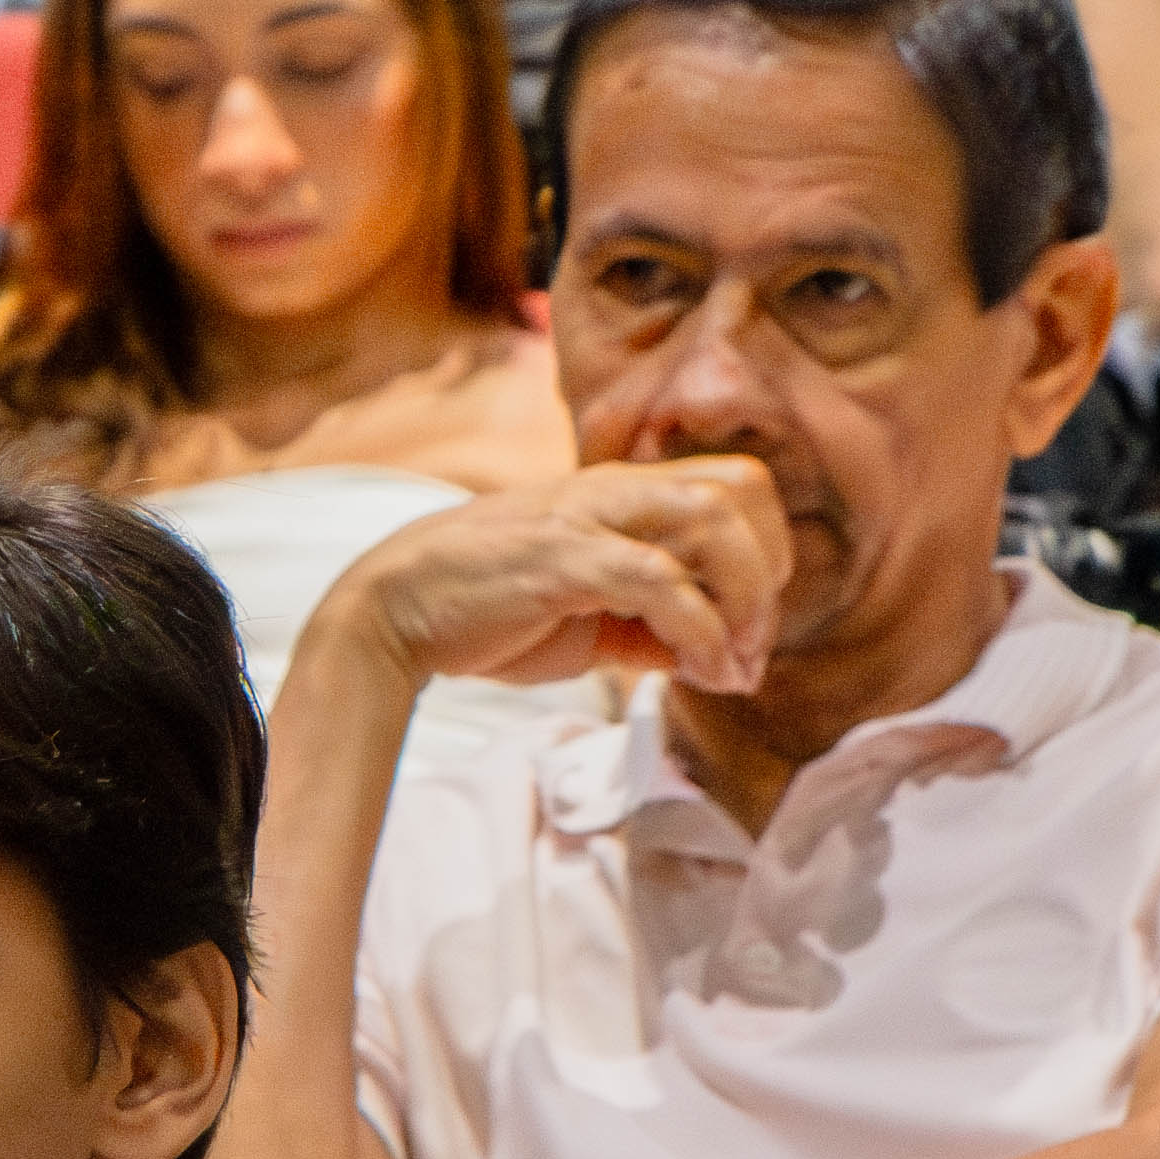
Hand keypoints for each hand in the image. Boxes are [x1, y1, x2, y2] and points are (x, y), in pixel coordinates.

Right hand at [323, 460, 787, 698]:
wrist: (392, 613)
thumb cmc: (485, 614)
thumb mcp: (587, 623)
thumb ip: (648, 629)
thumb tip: (709, 658)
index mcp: (620, 494)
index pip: (734, 486)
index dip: (765, 554)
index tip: (747, 634)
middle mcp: (611, 490)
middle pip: (742, 488)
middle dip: (766, 573)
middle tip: (748, 649)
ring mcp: (586, 517)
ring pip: (712, 518)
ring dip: (743, 599)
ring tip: (730, 664)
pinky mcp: (563, 557)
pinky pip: (660, 579)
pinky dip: (699, 629)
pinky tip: (696, 672)